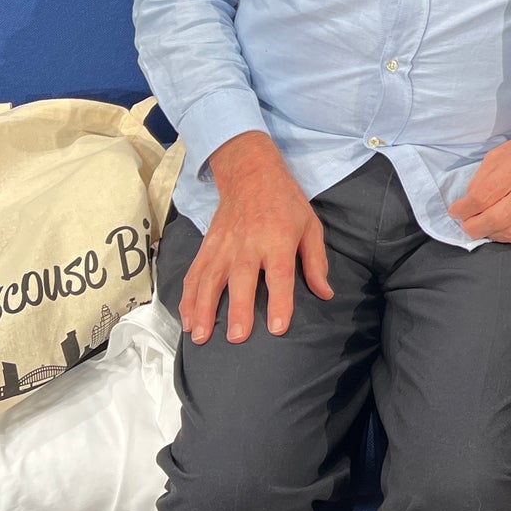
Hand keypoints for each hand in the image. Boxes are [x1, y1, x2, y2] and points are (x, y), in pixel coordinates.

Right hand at [181, 131, 333, 344]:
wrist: (250, 173)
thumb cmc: (285, 202)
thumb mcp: (310, 226)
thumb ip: (316, 262)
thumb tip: (325, 293)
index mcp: (278, 240)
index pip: (279, 274)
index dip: (280, 302)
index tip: (277, 328)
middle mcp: (248, 244)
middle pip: (242, 279)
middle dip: (238, 309)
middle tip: (237, 338)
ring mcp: (224, 245)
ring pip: (210, 279)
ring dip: (203, 309)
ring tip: (201, 337)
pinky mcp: (207, 246)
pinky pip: (195, 273)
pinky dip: (187, 297)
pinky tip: (186, 319)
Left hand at [449, 129, 510, 246]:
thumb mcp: (498, 154)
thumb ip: (481, 179)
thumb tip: (468, 204)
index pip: (483, 197)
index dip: (463, 209)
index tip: (455, 211)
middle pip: (496, 218)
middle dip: (473, 226)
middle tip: (465, 224)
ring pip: (510, 233)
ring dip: (490, 234)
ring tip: (482, 226)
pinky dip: (508, 238)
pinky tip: (501, 230)